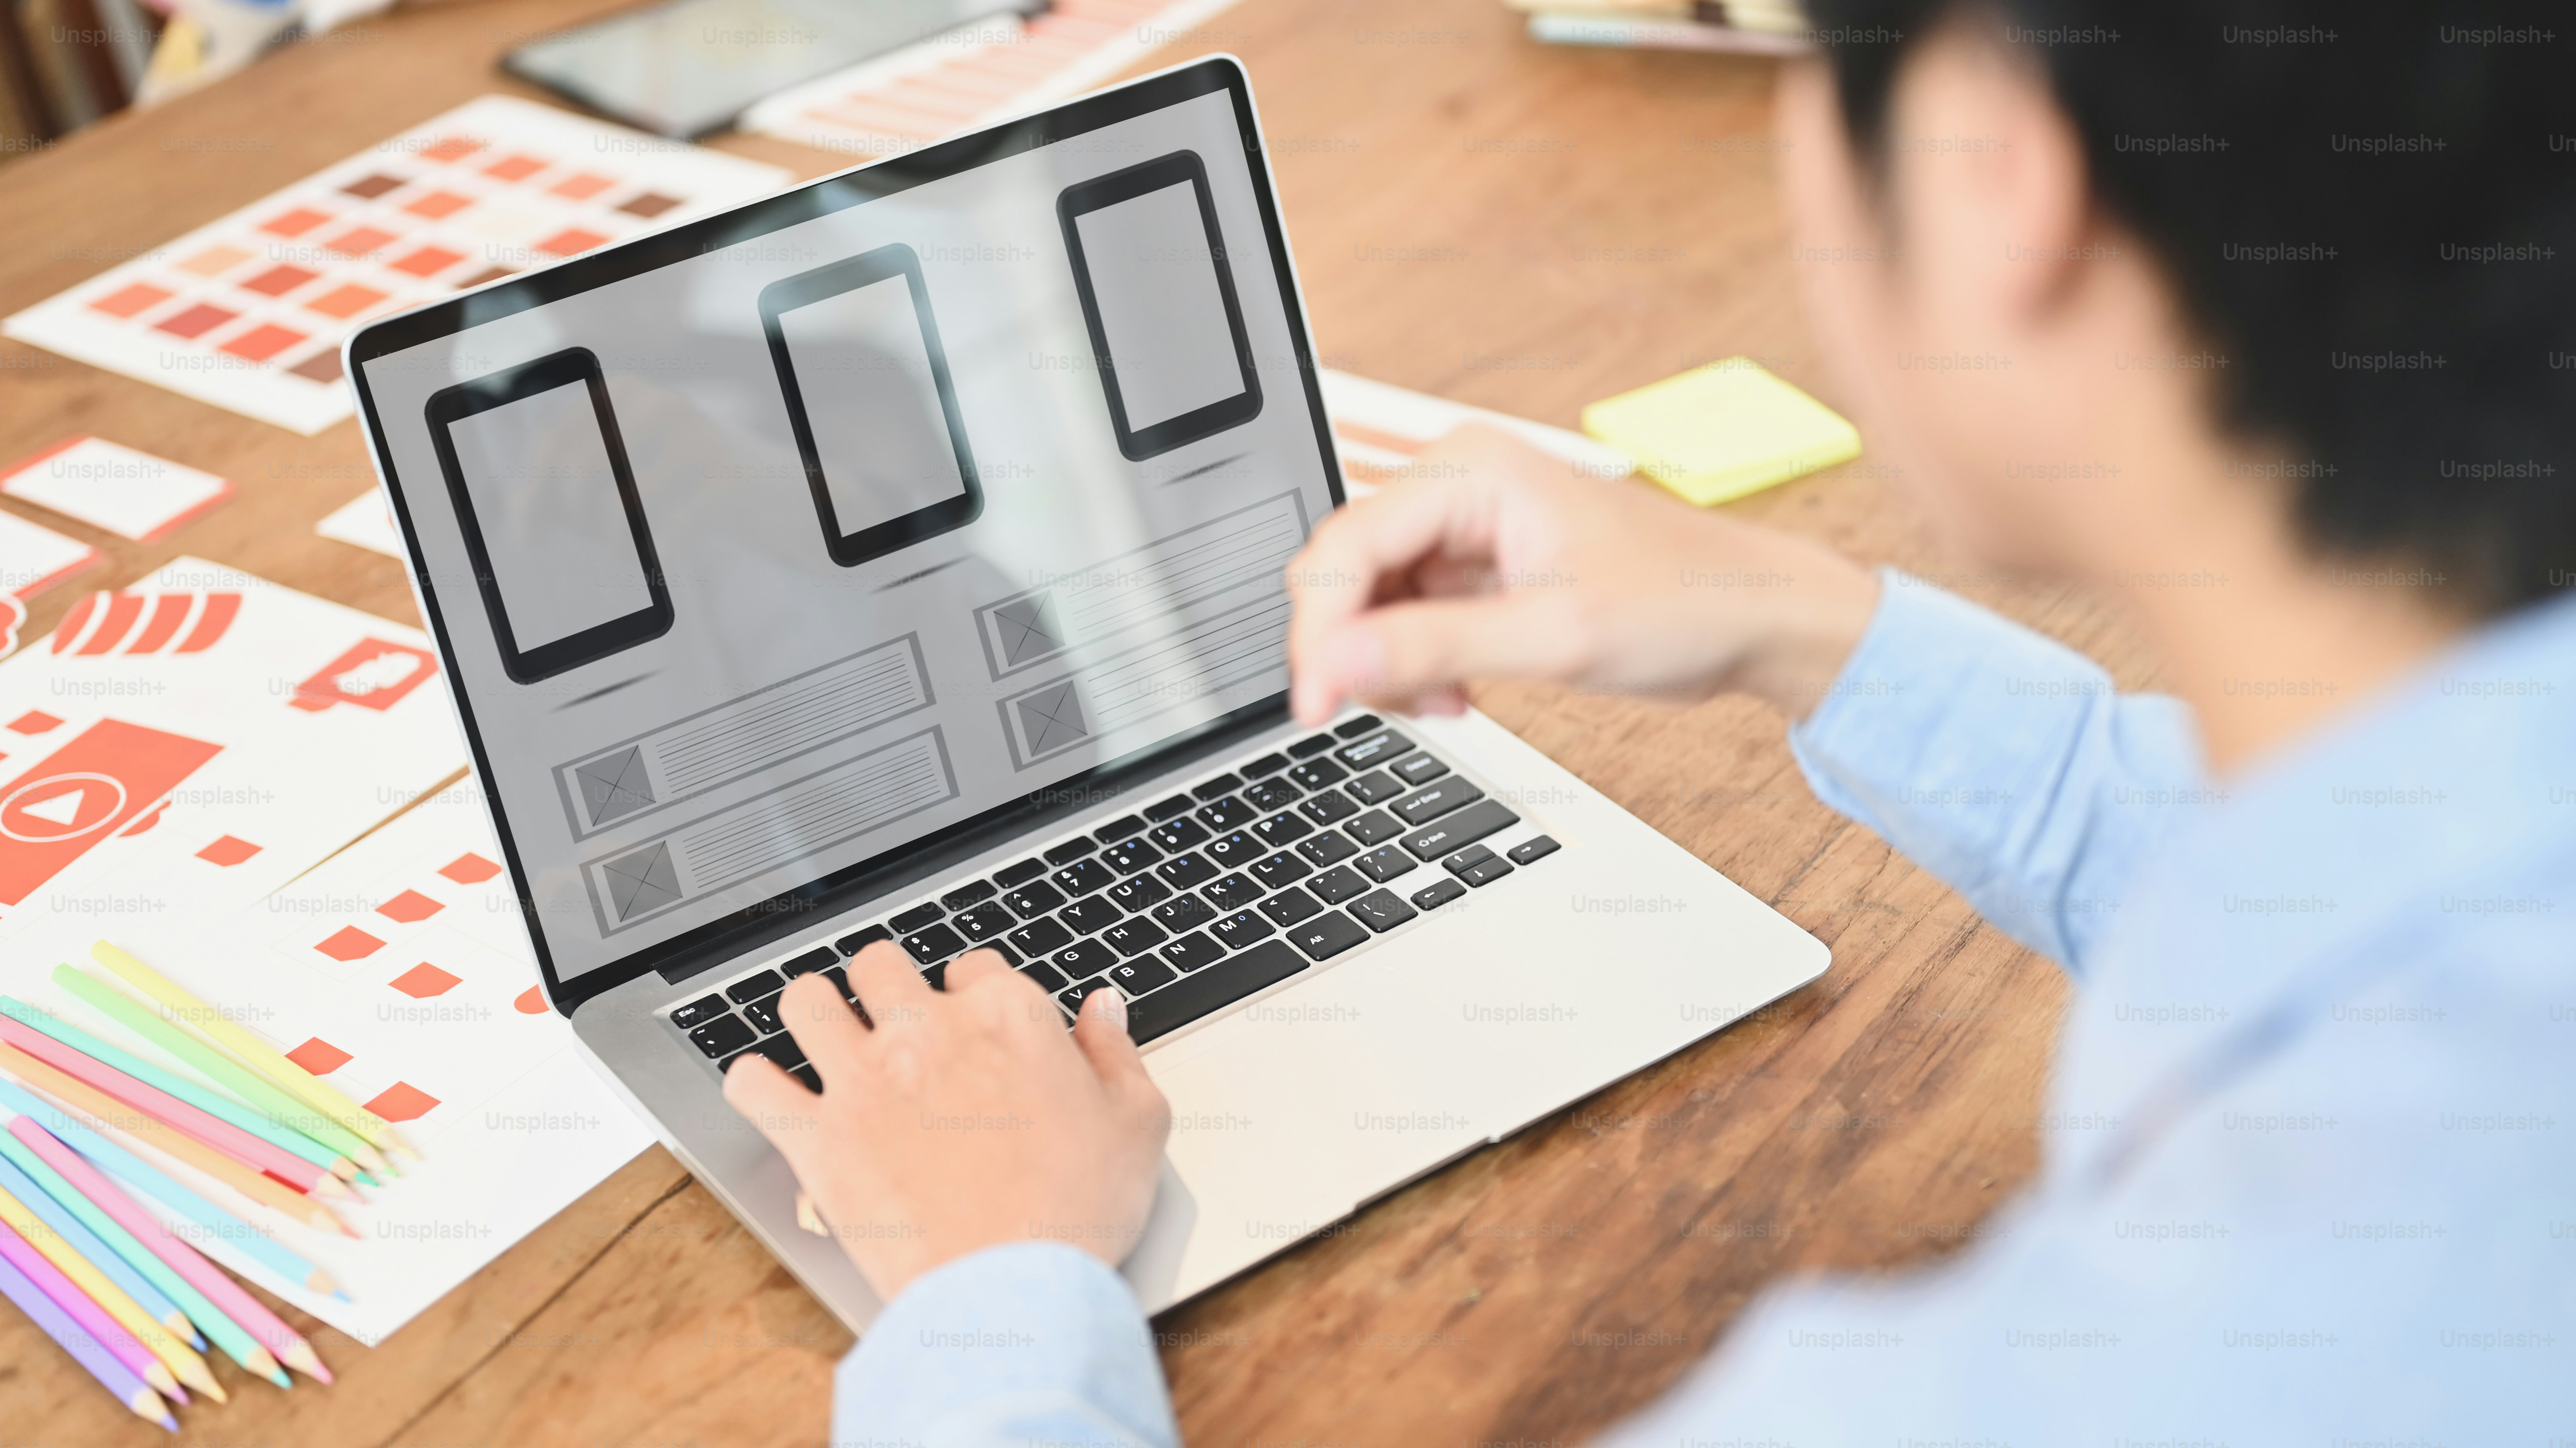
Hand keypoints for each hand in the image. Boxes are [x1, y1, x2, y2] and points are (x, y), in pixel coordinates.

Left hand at [723, 942, 1170, 1299]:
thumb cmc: (1078, 1213)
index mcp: (1007, 1018)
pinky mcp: (817, 1138)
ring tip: (824, 1035)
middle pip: (881, 966)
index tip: (975, 1025)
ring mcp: (865, 1081)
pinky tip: (771, 1093)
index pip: (974, 967)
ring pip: (807, 1002)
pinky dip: (755, 1085)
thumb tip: (1103, 1008)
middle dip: (884, 985)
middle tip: (894, 1024)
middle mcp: (928, 1032)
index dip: (974, 993)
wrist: (1013, 1291)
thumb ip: (1116, 1052)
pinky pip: (753, 1085)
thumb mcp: (1136, 1124)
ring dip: (813, 1012)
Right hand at [1289, 424, 1880, 723]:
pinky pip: (1409, 612)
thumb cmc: (1683, 605)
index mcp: (1468, 469)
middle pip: (1348, 571)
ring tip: (1452, 702)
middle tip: (1402, 711)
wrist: (1754, 616)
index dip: (1317, 633)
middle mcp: (1458, 482)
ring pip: (1372, 599)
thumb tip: (1336, 664)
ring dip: (1391, 662)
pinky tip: (1462, 689)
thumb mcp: (1554, 638)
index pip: (1343, 548)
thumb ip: (1435, 648)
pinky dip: (1420, 661)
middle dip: (1358, 650)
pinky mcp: (1478, 561)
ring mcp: (1466, 521)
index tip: (1316, 705)